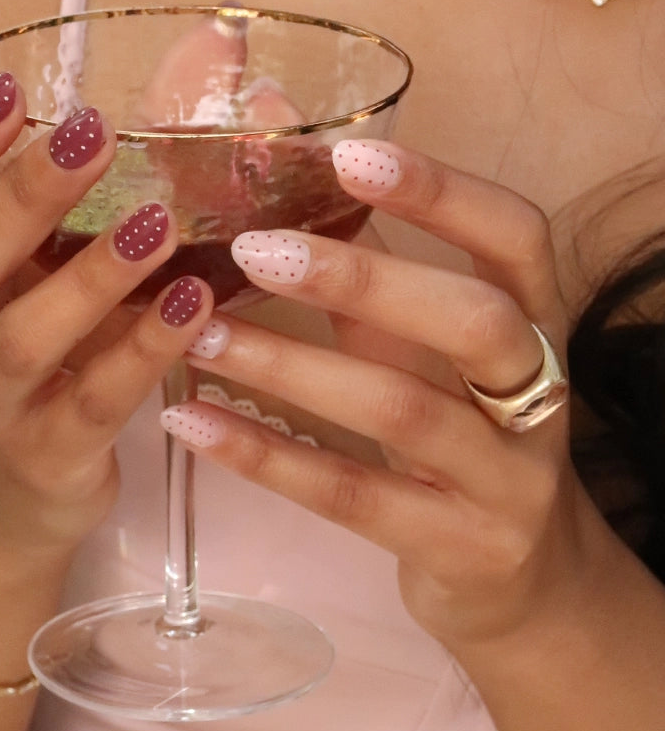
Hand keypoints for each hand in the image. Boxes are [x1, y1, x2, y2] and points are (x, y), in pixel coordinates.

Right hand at [0, 75, 213, 550]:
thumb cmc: (20, 364)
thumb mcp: (16, 286)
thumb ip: (62, 205)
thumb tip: (166, 86)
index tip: (4, 89)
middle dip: (26, 194)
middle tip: (92, 134)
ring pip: (23, 339)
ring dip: (91, 277)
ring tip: (158, 224)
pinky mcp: (45, 459)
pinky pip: (94, 403)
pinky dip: (144, 352)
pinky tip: (195, 306)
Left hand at [164, 139, 589, 648]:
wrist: (519, 577)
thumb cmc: (459, 435)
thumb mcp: (430, 353)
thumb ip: (373, 273)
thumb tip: (282, 166)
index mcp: (537, 322)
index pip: (515, 237)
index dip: (442, 190)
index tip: (344, 153)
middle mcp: (539, 394)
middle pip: (471, 320)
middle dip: (361, 278)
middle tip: (252, 250)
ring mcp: (506, 480)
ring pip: (400, 410)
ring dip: (288, 365)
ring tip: (199, 333)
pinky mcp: (459, 546)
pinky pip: (352, 496)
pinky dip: (266, 456)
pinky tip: (192, 423)